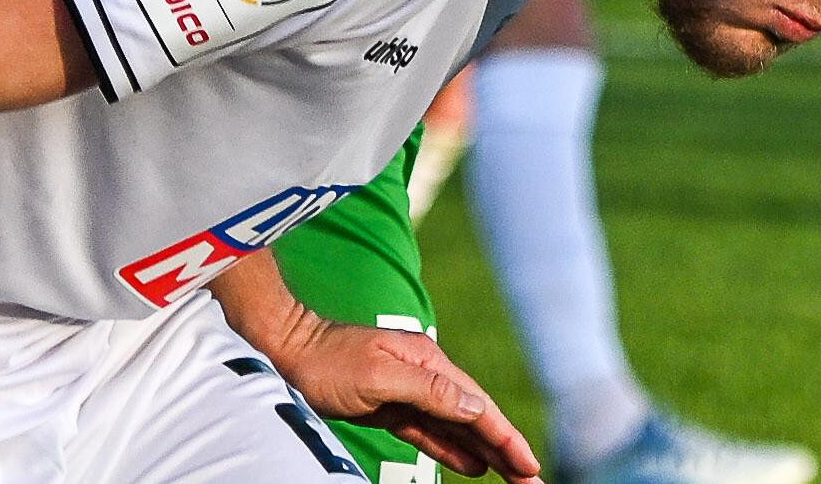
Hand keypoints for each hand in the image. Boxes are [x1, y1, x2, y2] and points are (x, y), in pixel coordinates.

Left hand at [265, 310, 539, 480]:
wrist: (288, 349)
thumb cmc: (328, 361)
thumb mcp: (380, 375)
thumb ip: (430, 391)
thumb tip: (477, 405)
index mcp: (429, 363)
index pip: (477, 406)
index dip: (506, 436)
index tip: (529, 465)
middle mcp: (426, 375)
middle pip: (475, 417)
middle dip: (506, 448)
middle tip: (532, 481)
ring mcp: (410, 390)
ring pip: (457, 427)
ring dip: (487, 452)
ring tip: (514, 478)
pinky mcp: (393, 406)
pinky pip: (432, 433)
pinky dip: (455, 450)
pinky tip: (474, 466)